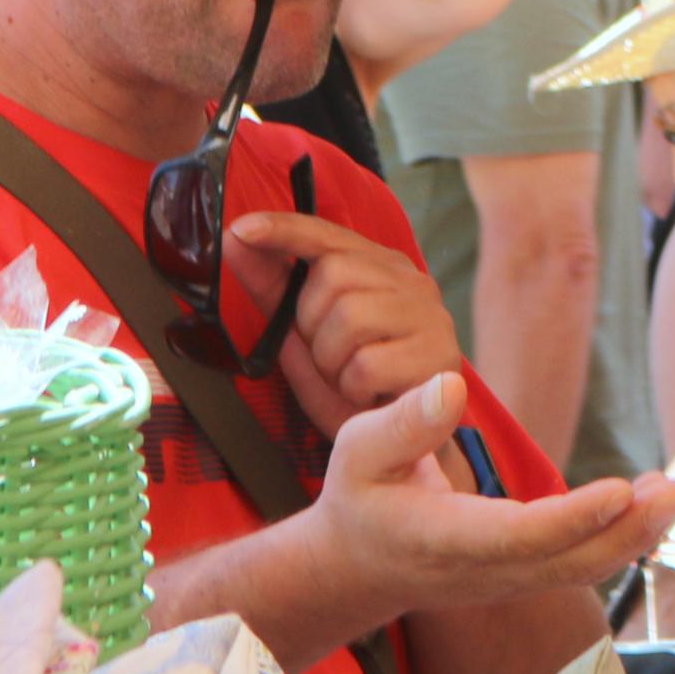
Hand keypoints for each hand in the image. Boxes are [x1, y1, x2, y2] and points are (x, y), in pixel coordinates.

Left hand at [231, 210, 463, 430]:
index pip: (327, 235)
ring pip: (350, 316)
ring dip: (332, 361)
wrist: (402, 444)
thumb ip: (272, 288)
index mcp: (380, 267)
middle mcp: (412, 282)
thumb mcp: (304, 335)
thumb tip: (233, 238)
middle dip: (312, 324)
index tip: (242, 229)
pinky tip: (370, 398)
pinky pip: (367, 365)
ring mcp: (431, 316)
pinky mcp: (441, 357)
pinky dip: (354, 389)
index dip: (284, 229)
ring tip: (349, 379)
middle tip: (329, 357)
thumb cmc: (354, 385)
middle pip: (334, 275)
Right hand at [303, 373, 674, 635]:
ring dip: (637, 533)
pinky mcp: (526, 575)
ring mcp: (511, 581)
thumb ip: (402, 424)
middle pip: (571, 563)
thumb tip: (452, 388)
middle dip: (629, 530)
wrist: (356, 568)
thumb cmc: (360, 498)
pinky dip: (623, 537)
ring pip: (586, 568)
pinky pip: (583, 564)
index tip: (620, 492)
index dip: (573, 519)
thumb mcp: (357, 451)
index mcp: (446, 541)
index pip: (519, 536)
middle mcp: (487, 571)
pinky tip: (651, 501)